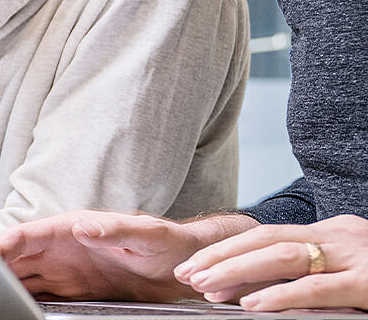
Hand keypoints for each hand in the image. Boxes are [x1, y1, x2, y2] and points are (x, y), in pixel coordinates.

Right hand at [0, 209, 257, 300]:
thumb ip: (115, 229)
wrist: (178, 265)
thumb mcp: (145, 235)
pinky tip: (11, 308)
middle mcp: (64, 247)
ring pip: (23, 276)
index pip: (32, 233)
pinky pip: (38, 294)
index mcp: (75, 227)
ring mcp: (66, 269)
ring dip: (2, 284)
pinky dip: (21, 300)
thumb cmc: (164, 243)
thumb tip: (84, 225)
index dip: (6, 242)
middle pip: (19, 255)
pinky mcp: (72, 290)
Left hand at [174, 214, 367, 310]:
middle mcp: (340, 237)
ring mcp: (356, 258)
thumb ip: (315, 275)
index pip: (270, 235)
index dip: (231, 248)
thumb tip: (264, 292)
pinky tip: (251, 306)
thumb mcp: (351, 271)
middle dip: (224, 256)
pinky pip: (318, 289)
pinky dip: (280, 296)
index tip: (199, 263)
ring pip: (286, 256)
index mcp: (332, 233)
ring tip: (206, 286)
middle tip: (188, 273)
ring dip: (240, 271)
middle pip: (269, 239)